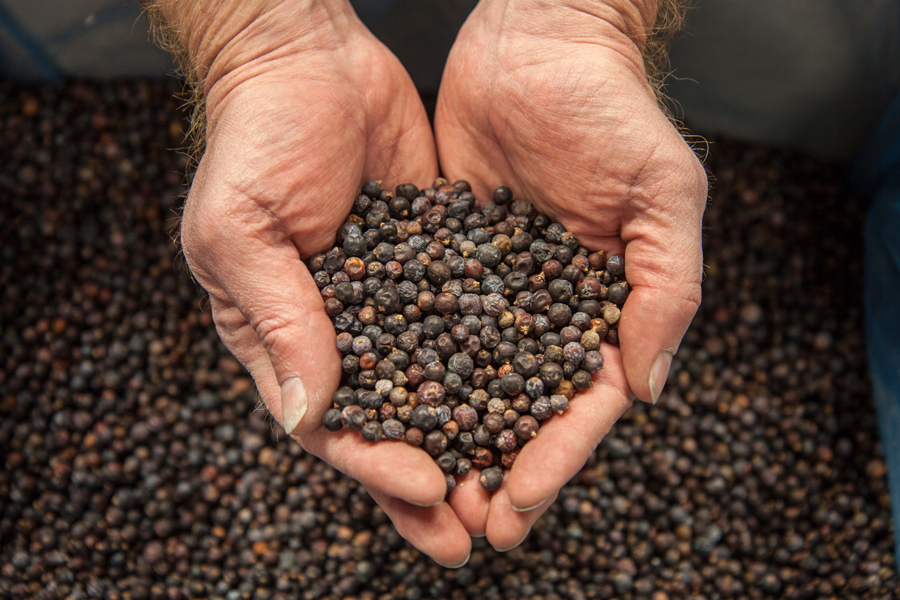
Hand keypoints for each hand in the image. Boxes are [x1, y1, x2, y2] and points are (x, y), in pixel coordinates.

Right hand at [162, 0, 470, 565]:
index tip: (429, 488)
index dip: (378, 464)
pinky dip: (503, 362)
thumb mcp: (241, 233)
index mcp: (287, 340)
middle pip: (394, 426)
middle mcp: (347, 334)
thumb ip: (278, 321)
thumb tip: (305, 417)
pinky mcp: (443, 265)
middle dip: (434, 482)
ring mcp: (399, 303)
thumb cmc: (254, 145)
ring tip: (518, 486)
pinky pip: (475, 322)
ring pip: (441, 387)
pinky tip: (542, 395)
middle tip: (479, 531)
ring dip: (476, 440)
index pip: (333, 425)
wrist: (310, 64)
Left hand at [435, 0, 706, 550]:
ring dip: (444, 439)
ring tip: (417, 492)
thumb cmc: (614, 111)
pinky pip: (418, 322)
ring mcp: (488, 289)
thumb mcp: (662, 194)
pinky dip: (401, 369)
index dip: (553, 458)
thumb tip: (647, 391)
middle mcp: (542, 310)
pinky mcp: (438, 258)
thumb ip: (664, 290)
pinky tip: (378, 410)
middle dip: (494, 470)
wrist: (539, 43)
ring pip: (463, 379)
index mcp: (602, 309)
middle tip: (463, 529)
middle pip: (518, 409)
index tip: (519, 506)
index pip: (580, 403)